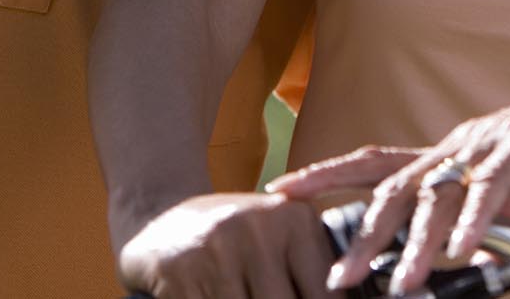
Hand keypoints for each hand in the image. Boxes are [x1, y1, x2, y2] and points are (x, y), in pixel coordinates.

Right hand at [118, 192, 333, 298]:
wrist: (163, 221)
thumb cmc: (235, 241)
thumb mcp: (279, 239)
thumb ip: (314, 271)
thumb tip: (346, 298)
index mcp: (295, 218)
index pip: (324, 295)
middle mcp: (259, 227)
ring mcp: (218, 248)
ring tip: (242, 296)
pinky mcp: (182, 271)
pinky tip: (211, 298)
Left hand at [268, 61, 509, 294]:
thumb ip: (489, 231)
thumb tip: (462, 269)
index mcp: (453, 156)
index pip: (377, 164)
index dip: (328, 176)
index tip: (282, 193)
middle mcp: (461, 145)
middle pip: (395, 186)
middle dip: (361, 232)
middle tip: (336, 277)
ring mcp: (493, 142)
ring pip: (439, 192)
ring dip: (416, 244)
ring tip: (398, 285)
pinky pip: (495, 185)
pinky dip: (475, 218)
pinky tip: (462, 249)